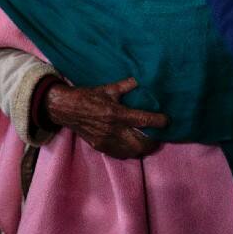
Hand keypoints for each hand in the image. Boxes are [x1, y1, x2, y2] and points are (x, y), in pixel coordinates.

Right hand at [44, 77, 169, 158]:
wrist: (66, 108)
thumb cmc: (87, 96)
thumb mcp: (108, 88)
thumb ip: (127, 85)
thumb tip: (142, 80)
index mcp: (116, 113)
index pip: (143, 120)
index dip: (158, 121)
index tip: (167, 120)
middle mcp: (113, 130)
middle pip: (141, 144)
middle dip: (153, 141)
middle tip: (158, 135)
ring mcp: (106, 141)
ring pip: (132, 152)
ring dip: (142, 147)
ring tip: (146, 140)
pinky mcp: (101, 147)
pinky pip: (120, 154)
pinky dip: (129, 151)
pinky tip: (132, 144)